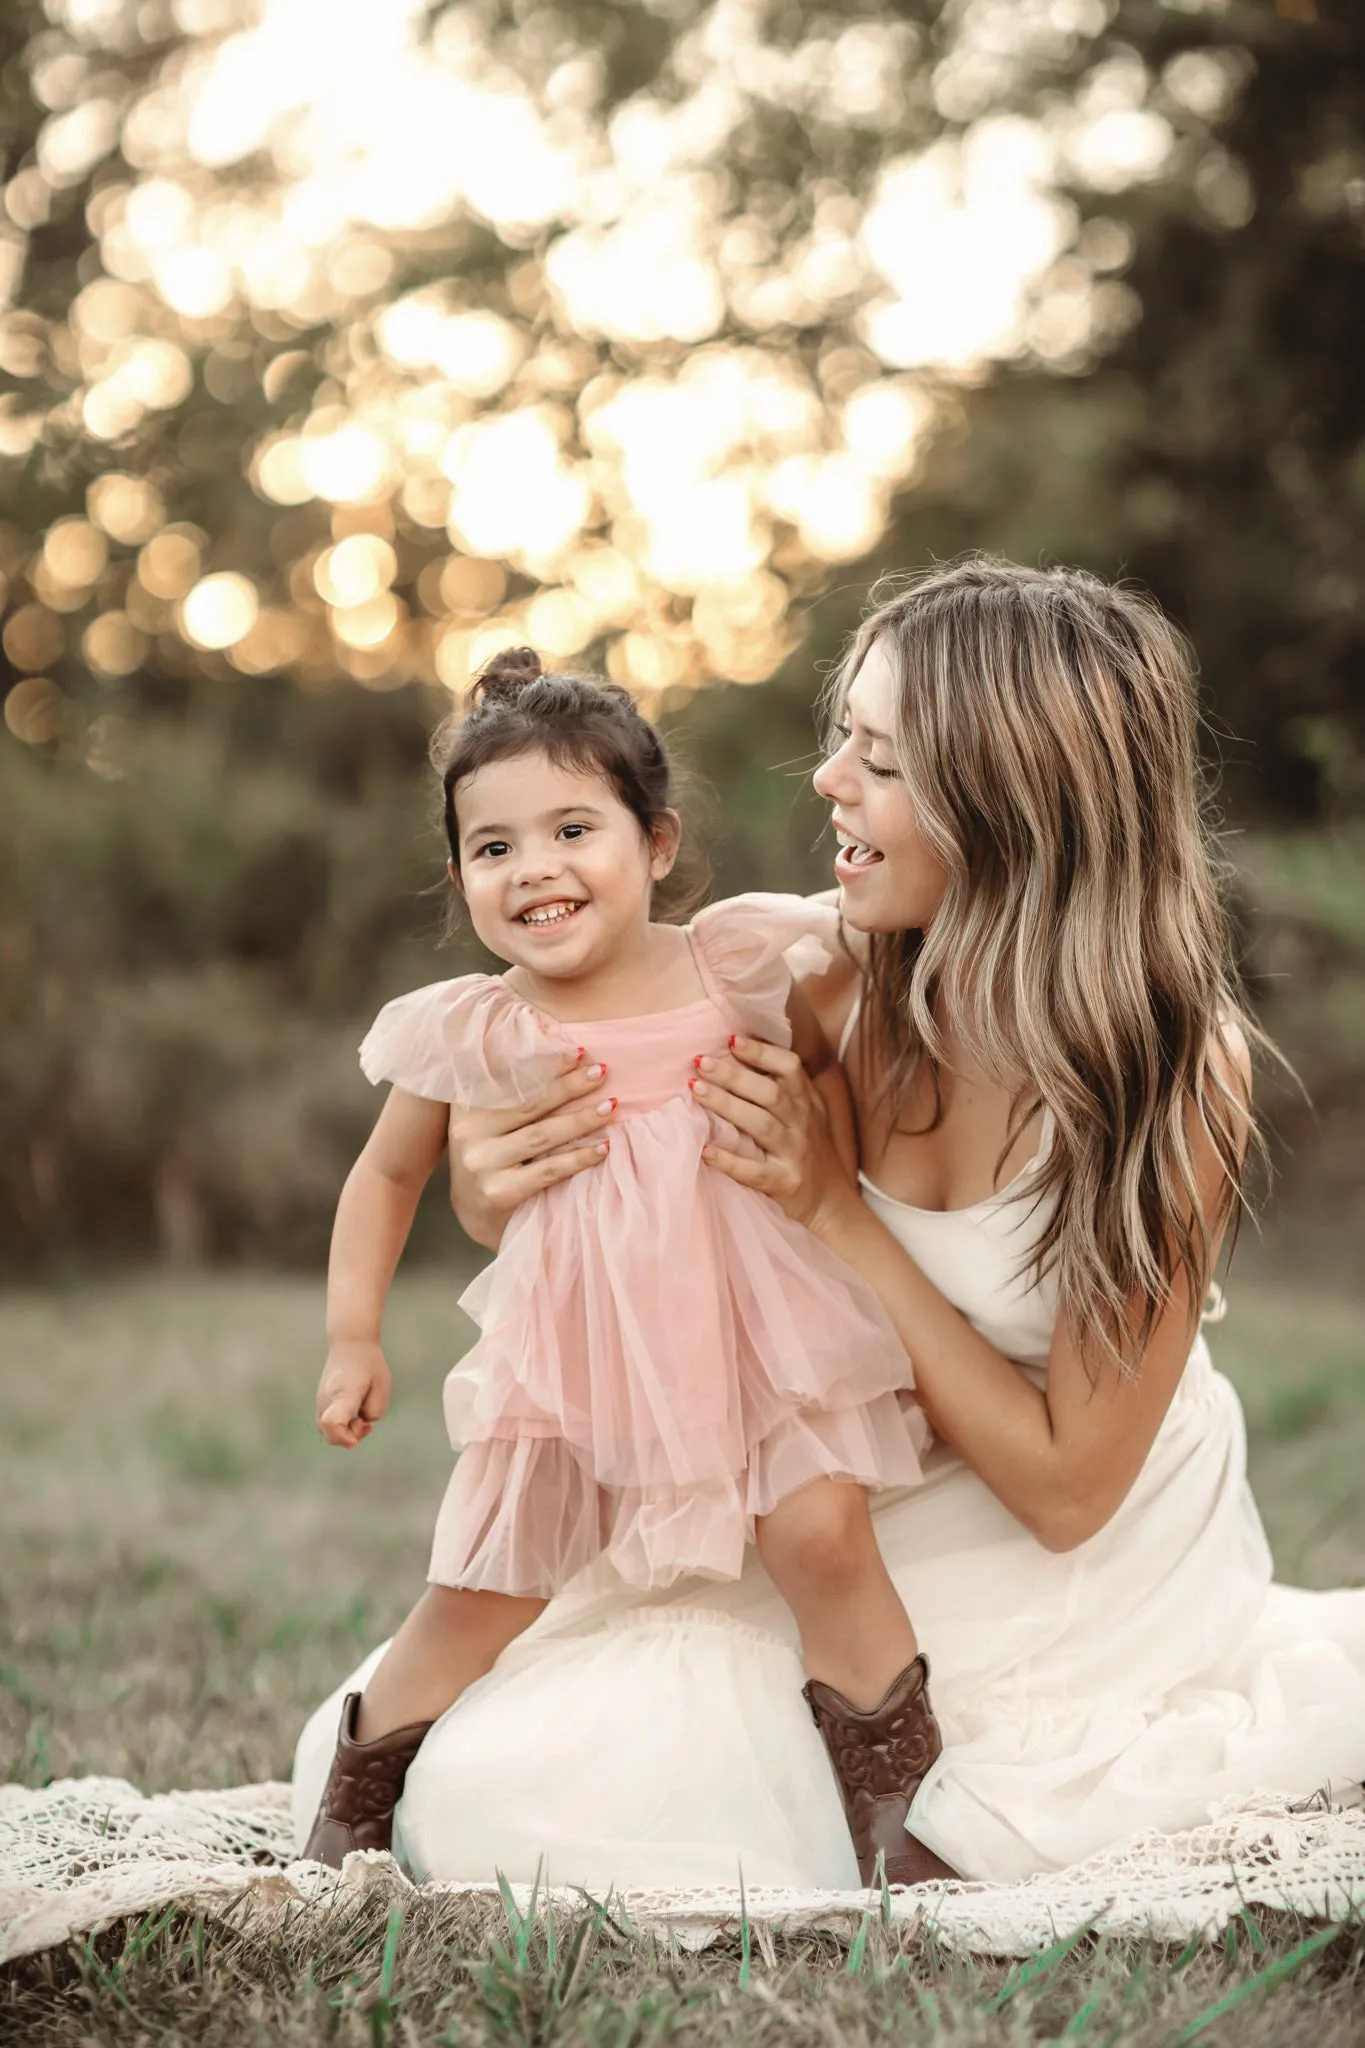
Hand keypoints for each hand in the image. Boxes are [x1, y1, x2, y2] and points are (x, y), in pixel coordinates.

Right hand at [317, 1339, 391, 1447]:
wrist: (349, 1343)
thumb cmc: (369, 1364)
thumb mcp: (382, 1386)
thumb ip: (374, 1411)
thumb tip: (360, 1423)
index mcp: (344, 1394)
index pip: (332, 1422)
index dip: (344, 1437)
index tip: (361, 1426)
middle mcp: (327, 1400)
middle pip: (329, 1434)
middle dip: (350, 1438)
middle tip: (365, 1423)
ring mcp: (320, 1402)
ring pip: (327, 1432)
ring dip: (345, 1433)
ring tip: (361, 1420)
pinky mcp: (320, 1402)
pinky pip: (327, 1425)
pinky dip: (340, 1427)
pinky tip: (354, 1416)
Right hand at [448, 1051, 614, 1250]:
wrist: (477, 1212)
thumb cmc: (494, 1154)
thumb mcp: (490, 1119)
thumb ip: (510, 1088)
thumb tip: (556, 1044)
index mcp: (466, 1106)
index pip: (510, 1078)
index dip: (545, 1062)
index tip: (578, 1051)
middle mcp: (468, 1132)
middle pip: (530, 1103)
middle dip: (570, 1085)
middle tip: (603, 1070)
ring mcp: (482, 1163)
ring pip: (542, 1135)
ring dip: (582, 1119)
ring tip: (612, 1106)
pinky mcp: (499, 1192)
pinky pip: (548, 1170)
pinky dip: (579, 1157)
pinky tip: (604, 1147)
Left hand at [693, 1036, 856, 1233]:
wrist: (831, 1201)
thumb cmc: (808, 1149)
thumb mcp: (807, 1112)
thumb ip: (783, 1086)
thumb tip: (738, 1050)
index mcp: (806, 1101)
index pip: (790, 1068)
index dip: (762, 1053)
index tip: (731, 1040)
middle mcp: (802, 1123)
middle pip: (769, 1093)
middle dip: (733, 1075)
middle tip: (700, 1061)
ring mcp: (794, 1153)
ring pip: (761, 1124)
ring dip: (727, 1105)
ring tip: (696, 1090)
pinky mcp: (785, 1182)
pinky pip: (755, 1171)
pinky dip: (729, 1160)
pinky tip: (705, 1149)